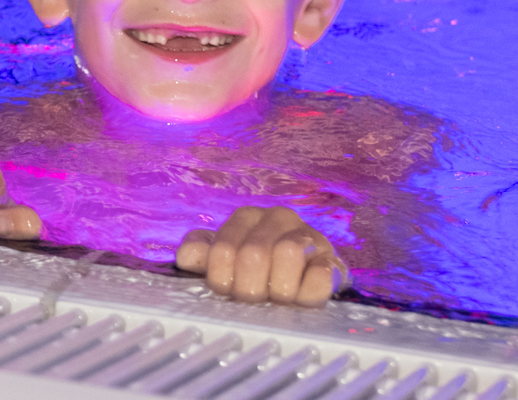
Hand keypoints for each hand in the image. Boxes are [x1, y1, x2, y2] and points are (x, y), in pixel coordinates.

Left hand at [176, 206, 348, 307]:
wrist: (305, 274)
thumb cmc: (256, 267)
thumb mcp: (224, 258)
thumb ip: (200, 253)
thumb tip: (184, 257)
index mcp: (246, 217)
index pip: (222, 249)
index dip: (222, 278)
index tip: (228, 291)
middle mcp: (278, 218)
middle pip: (254, 254)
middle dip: (249, 287)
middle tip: (253, 299)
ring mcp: (308, 237)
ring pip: (288, 254)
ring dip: (278, 288)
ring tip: (276, 297)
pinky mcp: (332, 261)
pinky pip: (321, 276)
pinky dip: (308, 292)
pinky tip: (300, 297)